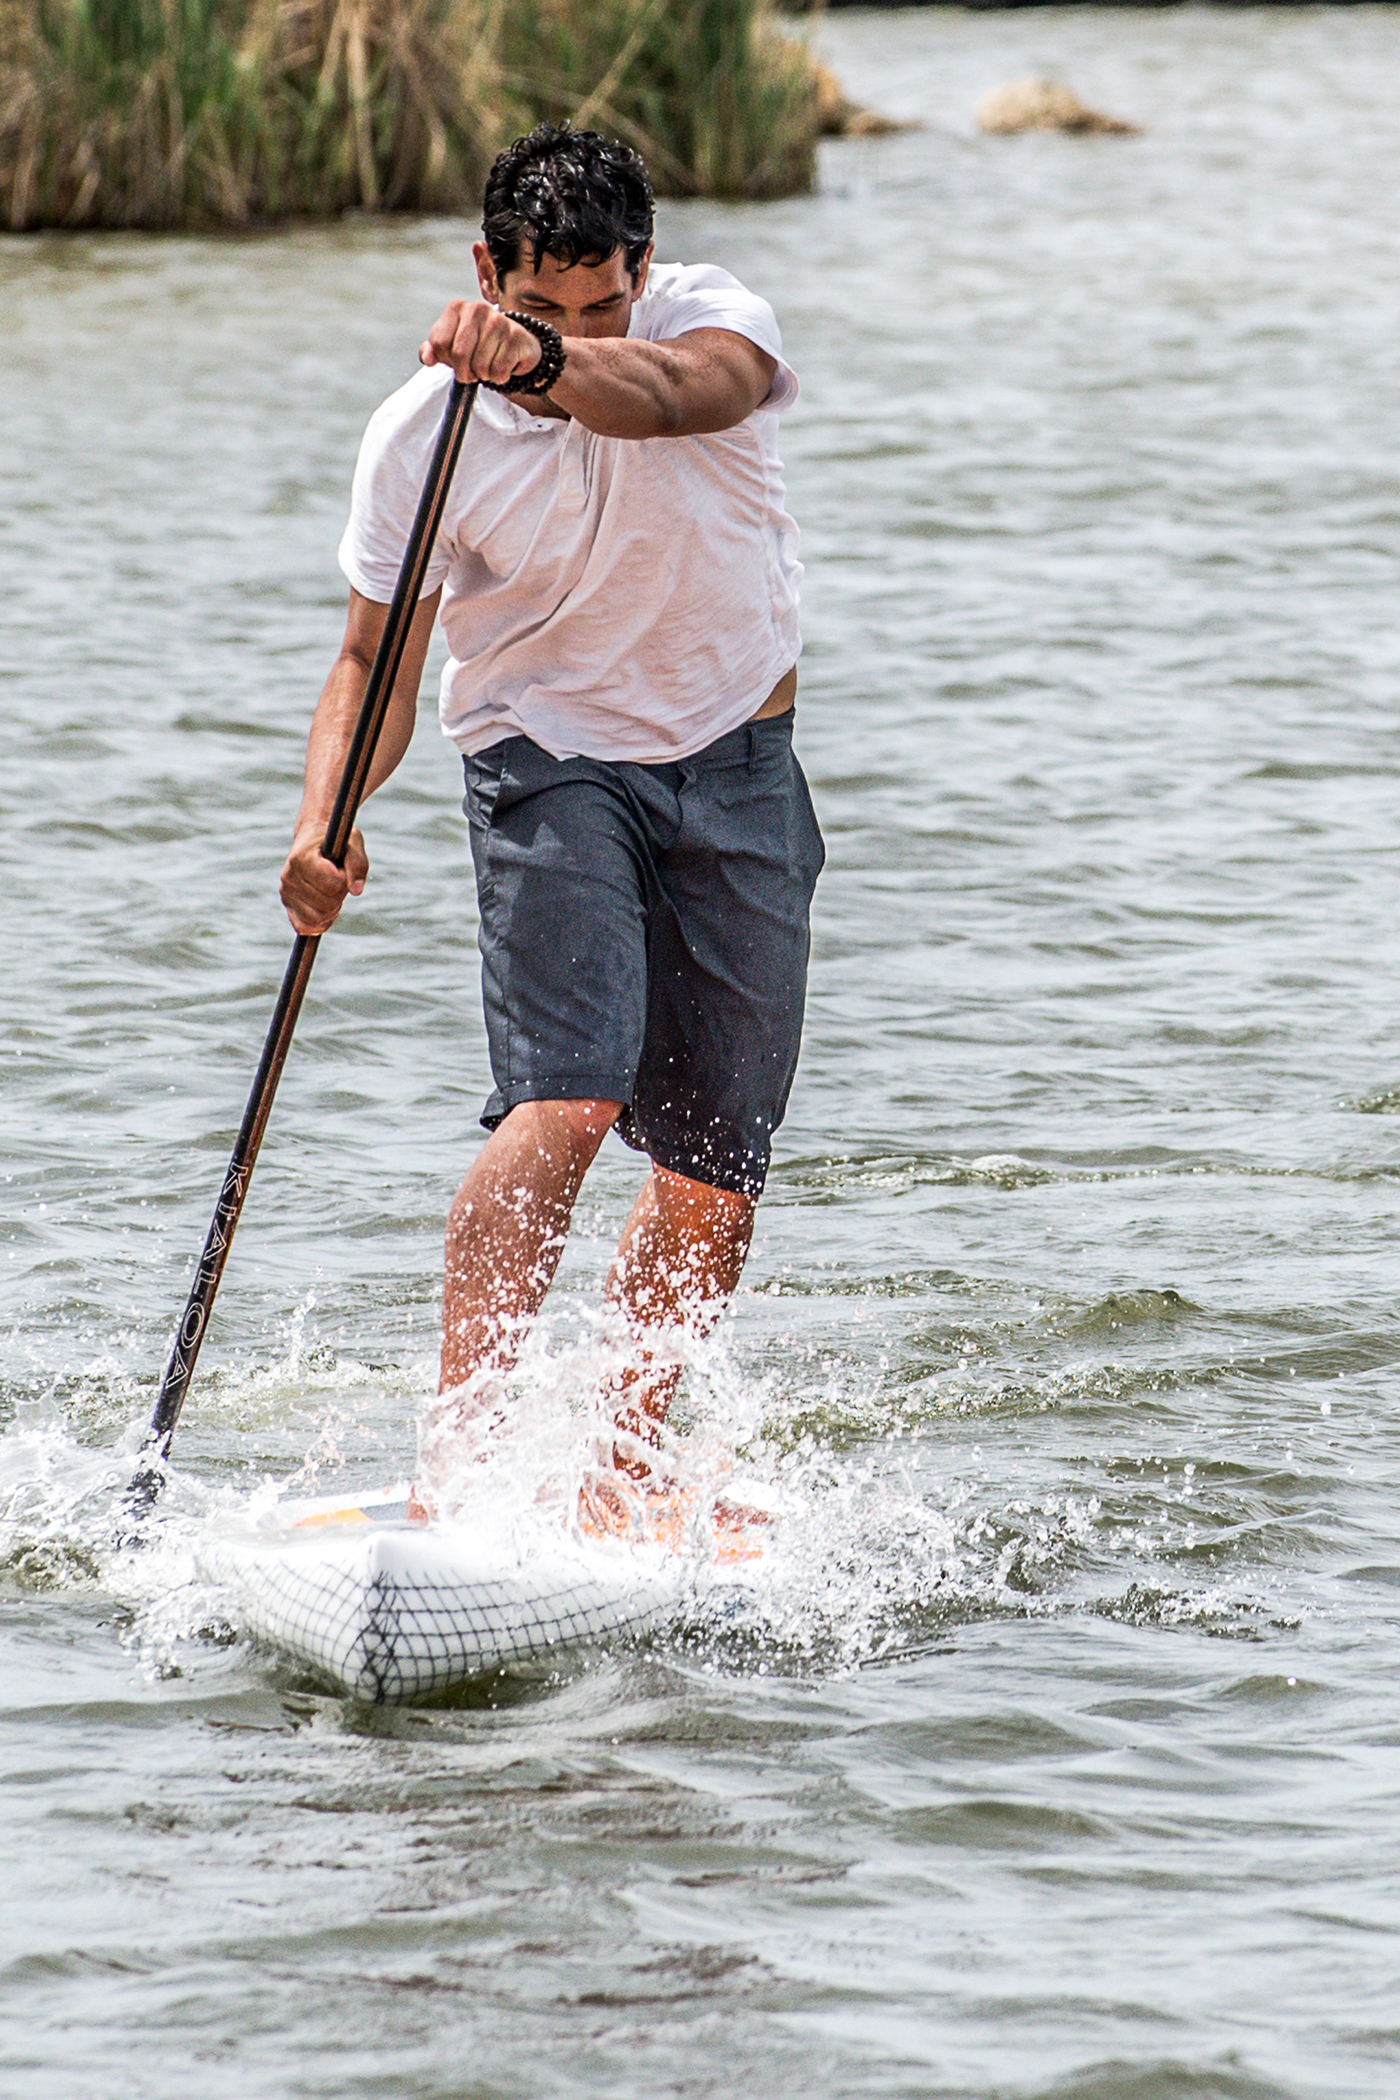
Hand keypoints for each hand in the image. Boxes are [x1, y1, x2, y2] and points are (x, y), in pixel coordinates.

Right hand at [279, 821, 367, 935]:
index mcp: (301, 858)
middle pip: (327, 904)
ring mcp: (286, 892)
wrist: (312, 839)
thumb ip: (357, 864)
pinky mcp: (287, 905)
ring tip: (331, 891)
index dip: (345, 878)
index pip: (332, 884)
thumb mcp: (353, 842)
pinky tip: (326, 909)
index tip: (341, 867)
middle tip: (337, 879)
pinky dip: (320, 923)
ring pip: (317, 918)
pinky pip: (305, 927)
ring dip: (332, 909)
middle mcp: (288, 876)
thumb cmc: (335, 841)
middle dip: (340, 894)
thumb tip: (356, 891)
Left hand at [419, 300, 542, 389]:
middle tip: (471, 373)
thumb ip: (434, 350)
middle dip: (464, 372)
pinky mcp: (515, 335)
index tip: (455, 361)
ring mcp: (498, 320)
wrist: (513, 344)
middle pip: (459, 355)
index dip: (446, 360)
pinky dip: (498, 377)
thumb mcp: (452, 345)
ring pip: (480, 365)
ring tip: (487, 367)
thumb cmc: (477, 345)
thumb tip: (428, 358)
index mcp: (456, 307)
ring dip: (483, 375)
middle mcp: (476, 308)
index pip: (439, 343)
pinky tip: (501, 368)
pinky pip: (499, 370)